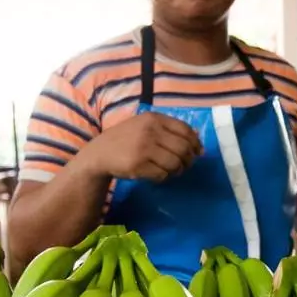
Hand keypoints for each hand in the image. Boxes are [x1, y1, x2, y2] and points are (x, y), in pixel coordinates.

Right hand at [77, 112, 203, 181]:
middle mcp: (150, 131)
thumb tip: (196, 137)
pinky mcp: (138, 165)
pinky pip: (162, 174)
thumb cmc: (126, 139)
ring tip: (172, 171)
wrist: (100, 153)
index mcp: (154, 119)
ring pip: (175, 163)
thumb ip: (168, 128)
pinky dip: (164, 177)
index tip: (197, 152)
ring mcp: (143, 148)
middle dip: (188, 160)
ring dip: (177, 170)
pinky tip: (157, 174)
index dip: (195, 143)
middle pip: (183, 148)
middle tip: (185, 165)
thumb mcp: (145, 125)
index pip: (185, 130)